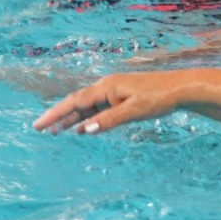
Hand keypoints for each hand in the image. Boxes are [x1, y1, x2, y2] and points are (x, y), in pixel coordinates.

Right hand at [33, 73, 182, 134]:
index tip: (38, 125)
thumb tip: (84, 130)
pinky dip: (87, 119)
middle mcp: (107, 87)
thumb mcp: (134, 111)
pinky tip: (81, 128)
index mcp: (106, 87)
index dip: (55, 114)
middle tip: (40, 129)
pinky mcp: (123, 97)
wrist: (182, 88)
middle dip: (58, 116)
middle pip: (76, 103)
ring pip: (87, 107)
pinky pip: (98, 109)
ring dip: (71, 119)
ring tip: (55, 132)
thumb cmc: (159, 98)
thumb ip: (108, 120)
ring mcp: (114, 92)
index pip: (74, 102)